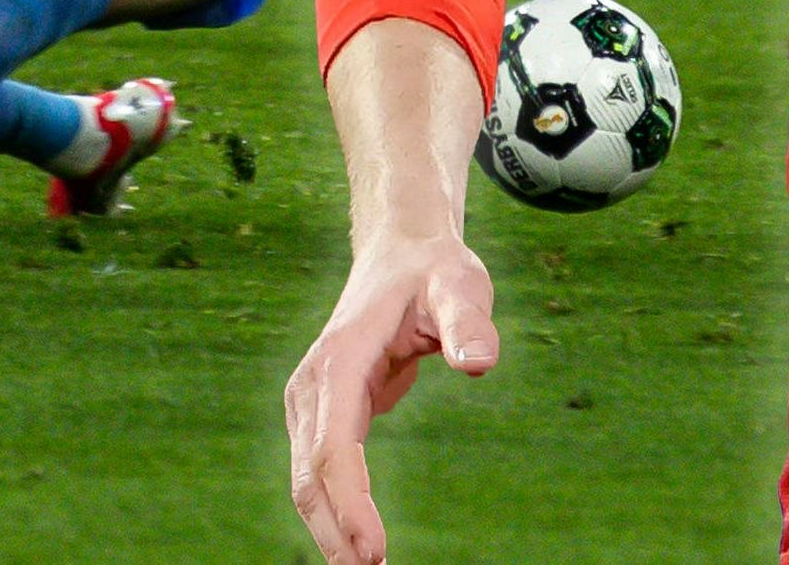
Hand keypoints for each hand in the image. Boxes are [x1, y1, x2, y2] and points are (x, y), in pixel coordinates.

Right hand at [285, 229, 499, 564]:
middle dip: (335, 532)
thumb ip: (469, 322)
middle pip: (310, 475)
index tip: (374, 551)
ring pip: (308, 482)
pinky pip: (322, 475)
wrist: (400, 253)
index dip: (349, 502)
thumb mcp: (460, 286)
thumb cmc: (434, 271)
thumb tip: (480, 364)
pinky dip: (335, 515)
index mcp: (339, 358)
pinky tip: (360, 546)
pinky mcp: (324, 416)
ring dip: (330, 532)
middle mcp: (313, 385)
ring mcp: (313, 402)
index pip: (333, 445)